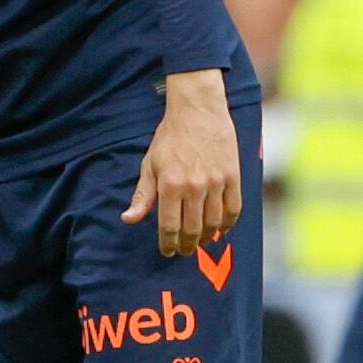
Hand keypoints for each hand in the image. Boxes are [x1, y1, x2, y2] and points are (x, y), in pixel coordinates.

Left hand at [122, 69, 241, 256]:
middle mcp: (194, 186)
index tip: (167, 251)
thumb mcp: (150, 164)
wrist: (197, 110)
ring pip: (213, 223)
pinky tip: (220, 229)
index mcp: (170, 184)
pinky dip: (227, 224)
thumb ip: (142, 195)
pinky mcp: (233, 177)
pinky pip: (233, 210)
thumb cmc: (170, 137)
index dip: (168, 243)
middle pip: (192, 229)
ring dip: (206, 238)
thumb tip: (129, 219)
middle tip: (183, 251)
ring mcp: (216, 182)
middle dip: (186, 245)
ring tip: (199, 242)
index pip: (169, 226)